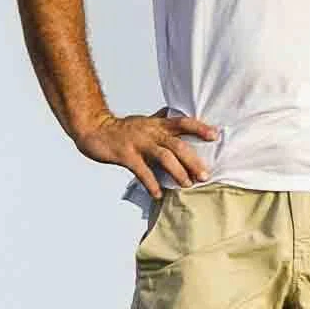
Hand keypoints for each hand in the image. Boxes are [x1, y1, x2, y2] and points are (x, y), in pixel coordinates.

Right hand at [78, 107, 221, 192]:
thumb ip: (161, 121)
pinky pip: (141, 170)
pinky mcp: (125, 155)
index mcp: (157, 124)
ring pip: (163, 156)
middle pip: (177, 144)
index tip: (215, 135)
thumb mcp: (145, 122)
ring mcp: (138, 143)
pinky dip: (151, 183)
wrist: (94, 129)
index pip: (182, 122)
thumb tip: (176, 115)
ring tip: (187, 185)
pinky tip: (158, 194)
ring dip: (177, 172)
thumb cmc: (122, 129)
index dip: (199, 128)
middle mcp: (150, 132)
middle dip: (193, 160)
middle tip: (205, 175)